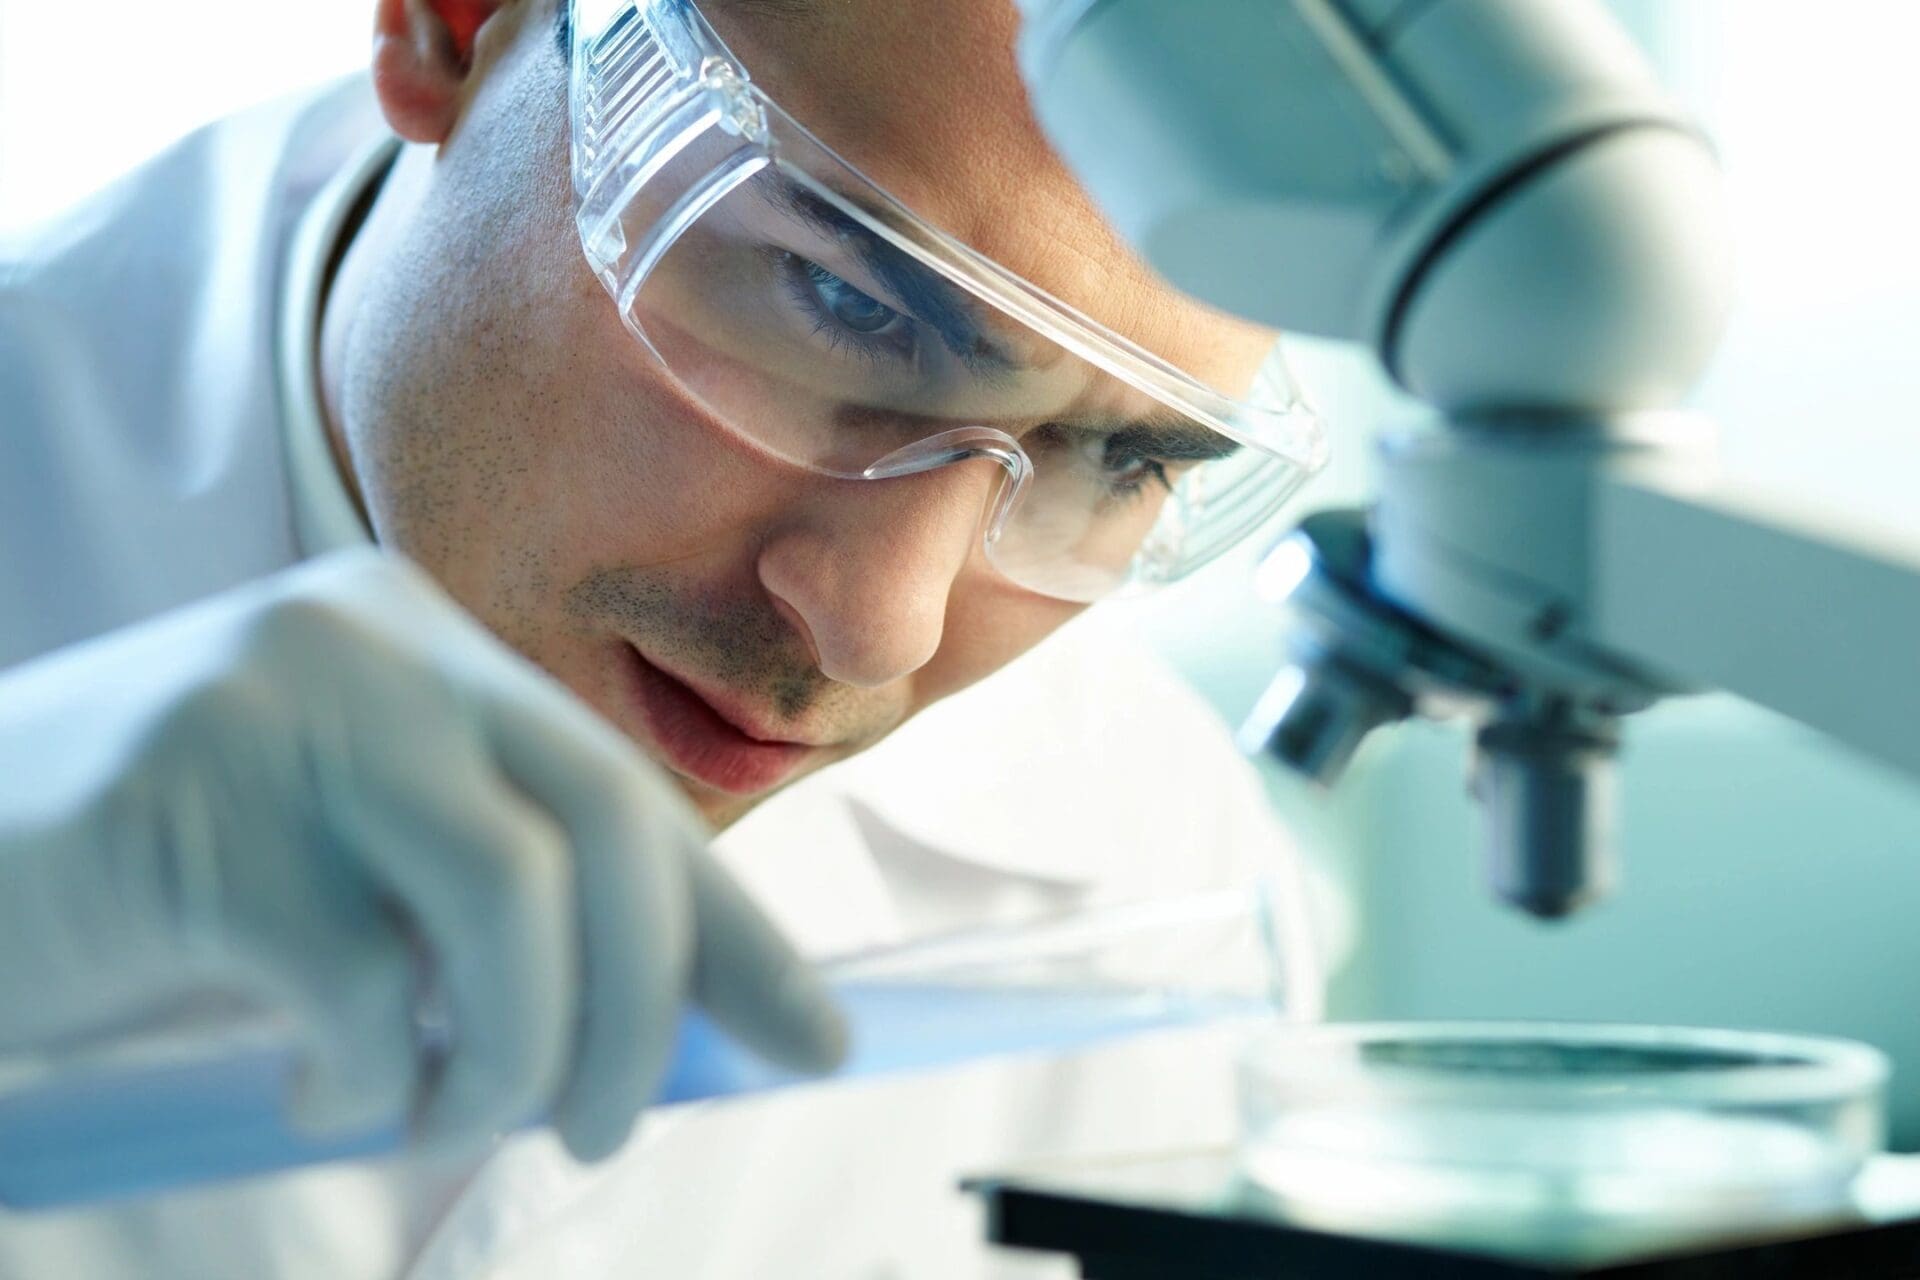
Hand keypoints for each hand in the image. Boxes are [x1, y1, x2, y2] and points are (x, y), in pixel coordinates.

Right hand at [0, 549, 844, 1160]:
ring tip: (443, 1115)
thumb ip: (495, 923)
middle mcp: (372, 641)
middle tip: (607, 1126)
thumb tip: (673, 1031)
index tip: (814, 1042)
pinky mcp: (191, 797)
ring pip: (510, 896)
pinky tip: (311, 1088)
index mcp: (427, 647)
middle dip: (647, 1006)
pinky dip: (368, 1075)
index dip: (735, 932)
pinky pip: (361, 977)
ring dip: (515, 1055)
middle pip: (606, 821)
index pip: (629, 794)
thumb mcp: (356, 883)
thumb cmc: (162, 897)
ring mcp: (280, 704)